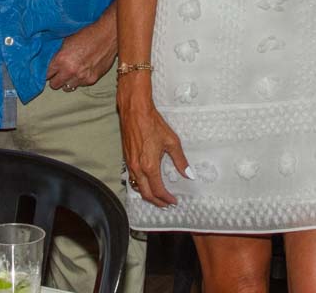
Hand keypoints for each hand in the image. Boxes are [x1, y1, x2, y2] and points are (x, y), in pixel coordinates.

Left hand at [45, 14, 116, 91]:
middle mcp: (70, 71)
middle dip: (55, 79)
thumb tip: (49, 61)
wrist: (108, 35)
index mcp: (61, 60)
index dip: (47, 72)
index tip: (49, 71)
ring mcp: (82, 77)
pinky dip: (79, 80)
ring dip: (67, 81)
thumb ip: (58, 54)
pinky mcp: (92, 80)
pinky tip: (82, 71)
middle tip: (58, 73)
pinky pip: (80, 85)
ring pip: (67, 88)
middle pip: (54, 85)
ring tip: (71, 72)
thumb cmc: (88, 34)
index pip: (46, 74)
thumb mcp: (67, 40)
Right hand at [117, 79, 190, 207]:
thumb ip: (180, 160)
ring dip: (147, 194)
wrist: (135, 111)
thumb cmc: (153, 123)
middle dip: (156, 201)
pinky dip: (140, 184)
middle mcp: (138, 168)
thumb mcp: (172, 142)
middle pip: (145, 193)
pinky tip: (147, 182)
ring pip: (137, 186)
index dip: (166, 198)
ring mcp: (130, 163)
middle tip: (166, 204)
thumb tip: (188, 174)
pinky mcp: (127, 158)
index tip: (174, 201)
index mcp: (150, 166)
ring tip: (158, 196)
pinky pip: (133, 177)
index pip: (158, 190)